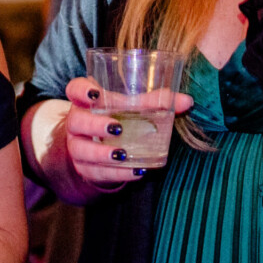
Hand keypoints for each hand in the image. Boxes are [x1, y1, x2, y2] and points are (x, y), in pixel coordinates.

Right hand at [57, 75, 193, 193]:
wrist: (99, 149)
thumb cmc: (117, 118)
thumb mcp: (132, 108)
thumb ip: (157, 102)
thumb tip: (188, 101)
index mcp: (87, 101)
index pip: (74, 89)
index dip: (81, 90)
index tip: (95, 94)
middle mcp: (77, 122)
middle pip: (76, 121)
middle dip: (94, 125)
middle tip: (117, 127)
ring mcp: (78, 146)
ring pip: (81, 150)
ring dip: (102, 153)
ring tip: (123, 154)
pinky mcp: (85, 168)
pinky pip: (97, 172)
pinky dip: (117, 173)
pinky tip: (135, 170)